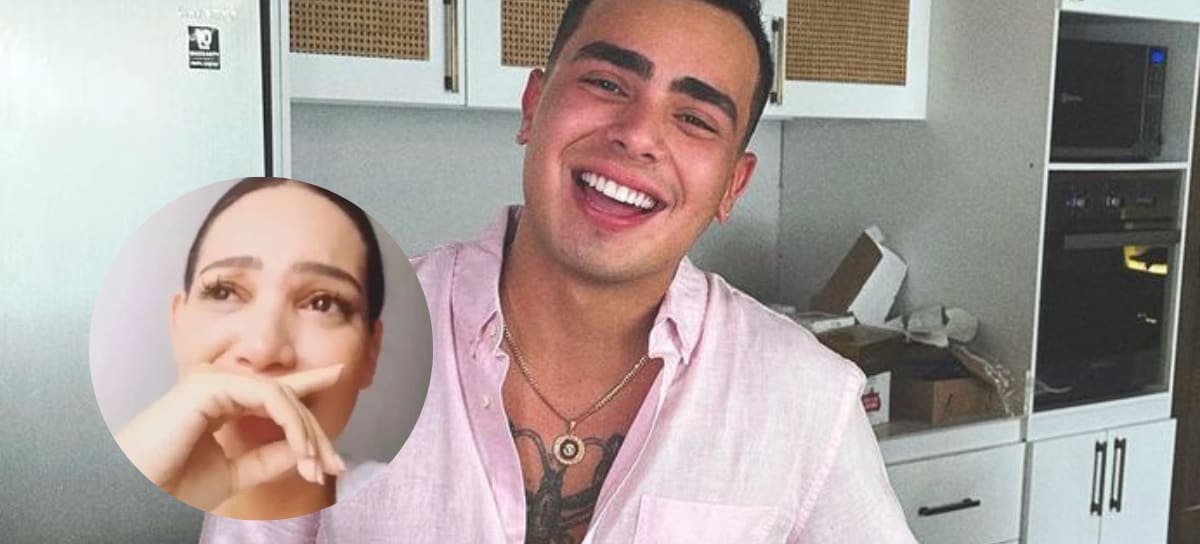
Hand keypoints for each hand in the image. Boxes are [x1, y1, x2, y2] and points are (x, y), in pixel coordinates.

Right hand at [116, 365, 347, 510]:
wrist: (134, 494)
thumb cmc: (169, 485)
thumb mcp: (233, 474)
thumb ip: (267, 459)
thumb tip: (304, 448)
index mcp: (219, 400)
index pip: (272, 388)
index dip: (309, 382)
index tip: (340, 374)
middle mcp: (216, 384)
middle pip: (285, 396)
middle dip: (315, 432)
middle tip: (337, 466)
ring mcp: (212, 380)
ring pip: (282, 395)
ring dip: (306, 434)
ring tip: (318, 467)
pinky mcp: (209, 384)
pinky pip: (269, 396)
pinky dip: (292, 424)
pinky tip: (302, 451)